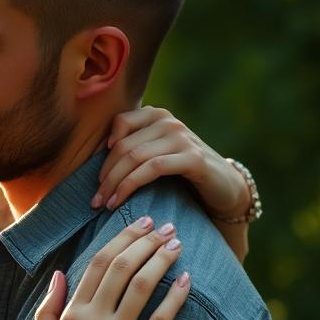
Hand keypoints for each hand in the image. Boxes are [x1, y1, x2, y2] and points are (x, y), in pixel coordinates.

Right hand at [26, 216, 189, 319]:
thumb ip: (47, 310)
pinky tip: (188, 281)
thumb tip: (60, 275)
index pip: (97, 264)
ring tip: (177, 243)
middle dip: (145, 240)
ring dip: (162, 259)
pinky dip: (176, 297)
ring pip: (143, 286)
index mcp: (70, 315)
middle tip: (163, 225)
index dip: (121, 239)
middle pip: (123, 267)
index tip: (138, 225)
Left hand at [92, 107, 249, 220]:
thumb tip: (97, 153)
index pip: (120, 122)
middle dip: (105, 175)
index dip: (103, 150)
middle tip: (94, 199)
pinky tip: (119, 201)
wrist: (224, 186)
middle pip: (123, 145)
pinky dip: (130, 185)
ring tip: (103, 204)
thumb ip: (135, 146)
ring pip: (134, 157)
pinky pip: (152, 168)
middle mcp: (169, 122)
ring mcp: (182, 138)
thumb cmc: (182, 172)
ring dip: (114, 184)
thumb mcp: (156, 153)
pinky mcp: (192, 158)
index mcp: (158, 115)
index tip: (96, 175)